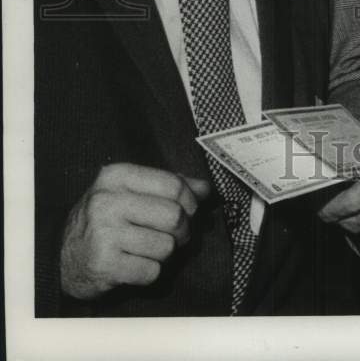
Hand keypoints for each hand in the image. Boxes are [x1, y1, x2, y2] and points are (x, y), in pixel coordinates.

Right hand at [60, 163, 209, 299]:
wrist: (63, 257)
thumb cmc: (107, 220)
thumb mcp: (132, 192)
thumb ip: (171, 186)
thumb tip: (206, 189)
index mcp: (117, 176)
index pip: (174, 185)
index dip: (191, 201)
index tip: (190, 210)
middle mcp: (107, 201)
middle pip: (174, 216)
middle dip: (182, 231)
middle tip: (174, 236)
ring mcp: (103, 234)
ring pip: (166, 246)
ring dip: (165, 253)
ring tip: (148, 250)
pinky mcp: (103, 265)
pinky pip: (151, 271)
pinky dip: (150, 273)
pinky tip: (135, 266)